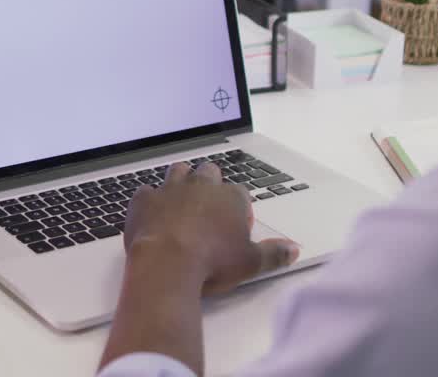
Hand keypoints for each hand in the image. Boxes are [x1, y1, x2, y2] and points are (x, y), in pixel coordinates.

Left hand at [124, 162, 299, 295]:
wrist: (167, 264)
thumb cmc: (213, 263)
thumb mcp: (251, 263)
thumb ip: (273, 254)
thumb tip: (293, 249)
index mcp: (230, 198)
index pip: (240, 194)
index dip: (237, 209)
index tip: (234, 228)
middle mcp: (202, 186)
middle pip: (209, 172)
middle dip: (209, 184)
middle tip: (208, 211)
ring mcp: (171, 189)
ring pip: (179, 171)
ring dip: (181, 182)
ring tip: (181, 204)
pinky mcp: (144, 199)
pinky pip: (147, 191)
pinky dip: (150, 201)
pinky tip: (151, 215)